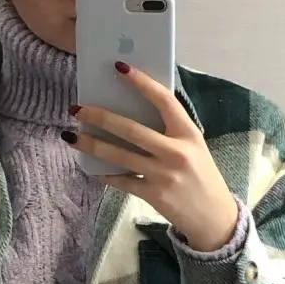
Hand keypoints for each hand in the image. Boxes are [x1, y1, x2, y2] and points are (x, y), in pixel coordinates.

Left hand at [68, 66, 239, 251]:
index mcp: (189, 134)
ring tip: (71, 136)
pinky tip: (90, 166)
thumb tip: (131, 109)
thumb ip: (170, 129)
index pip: (164, 100)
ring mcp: (164, 175)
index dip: (142, 83)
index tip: (120, 68)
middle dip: (100, 117)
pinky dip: (104, 173)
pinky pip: (121, 180)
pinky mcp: (154, 195)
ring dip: (91, 144)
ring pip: (119, 155)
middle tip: (77, 109)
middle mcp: (176, 153)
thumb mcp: (193, 146)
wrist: (213, 216)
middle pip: (131, 129)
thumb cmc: (200, 174)